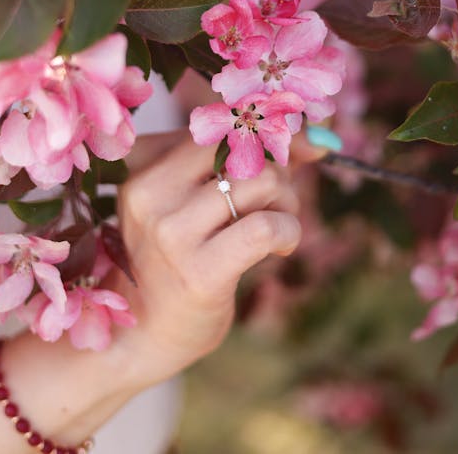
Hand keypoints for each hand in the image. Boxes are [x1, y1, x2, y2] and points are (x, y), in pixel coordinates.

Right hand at [107, 130, 301, 388]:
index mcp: (142, 166)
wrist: (141, 332)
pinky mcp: (199, 272)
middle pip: (242, 147)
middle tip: (277, 199)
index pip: (218, 125)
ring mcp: (171, 234)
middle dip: (275, 169)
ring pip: (261, 181)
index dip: (264, 132)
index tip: (292, 146)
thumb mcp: (192, 200)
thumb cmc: (174, 257)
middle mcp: (150, 194)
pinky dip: (288, 230)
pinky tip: (282, 246)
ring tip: (279, 222)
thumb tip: (316, 141)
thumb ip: (241, 161)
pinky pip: (266, 228)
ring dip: (287, 201)